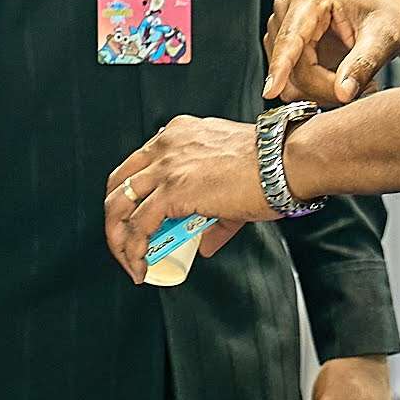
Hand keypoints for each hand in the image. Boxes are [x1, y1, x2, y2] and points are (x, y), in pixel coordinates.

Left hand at [105, 116, 276, 282]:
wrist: (284, 162)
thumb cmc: (269, 166)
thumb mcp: (230, 178)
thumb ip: (213, 212)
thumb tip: (204, 245)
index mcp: (178, 134)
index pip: (137, 165)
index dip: (131, 196)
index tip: (137, 220)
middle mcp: (166, 145)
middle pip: (118, 183)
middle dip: (116, 218)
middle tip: (126, 244)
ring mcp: (166, 167)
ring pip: (118, 205)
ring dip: (118, 238)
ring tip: (129, 261)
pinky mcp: (173, 190)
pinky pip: (139, 225)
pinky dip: (134, 249)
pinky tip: (140, 265)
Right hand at [265, 0, 399, 104]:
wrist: (383, 11)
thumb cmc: (385, 15)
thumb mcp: (384, 37)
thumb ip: (363, 64)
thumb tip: (342, 93)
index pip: (291, 38)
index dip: (281, 66)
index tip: (271, 91)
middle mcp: (288, 8)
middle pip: (292, 67)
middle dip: (325, 88)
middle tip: (366, 87)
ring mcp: (281, 29)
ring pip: (289, 80)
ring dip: (321, 92)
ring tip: (356, 80)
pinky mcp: (283, 47)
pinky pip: (290, 83)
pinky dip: (315, 91)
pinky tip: (341, 81)